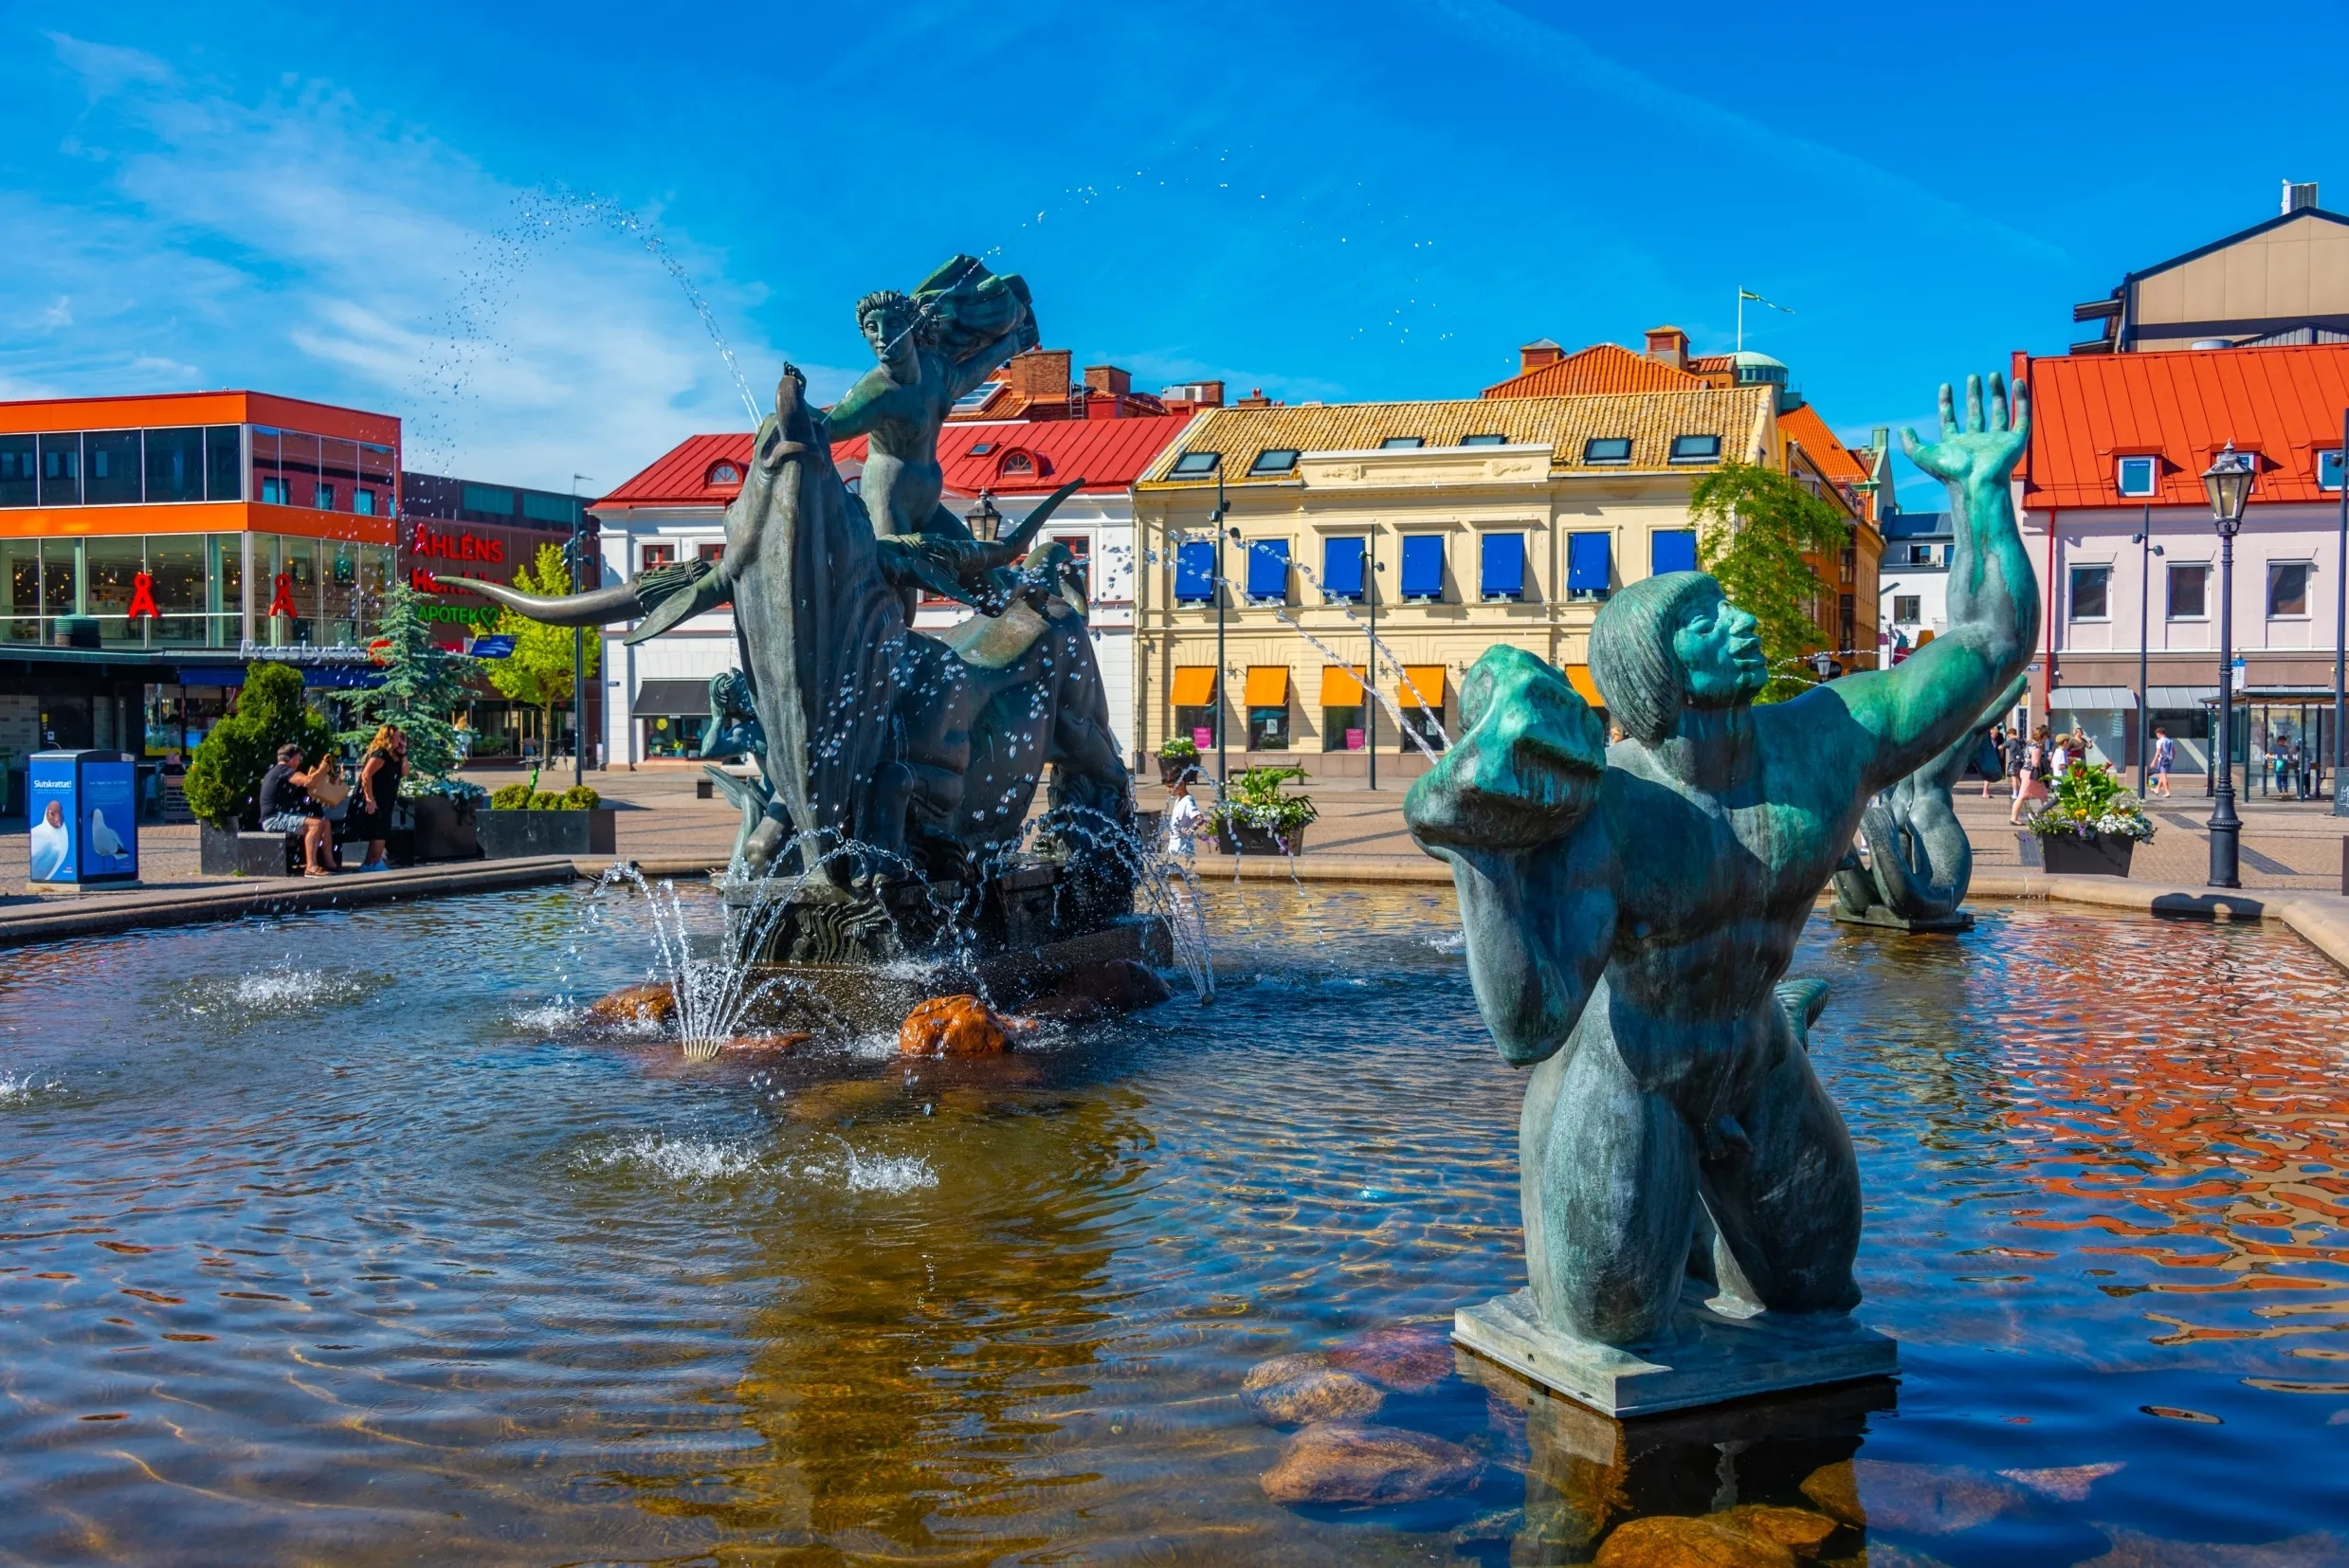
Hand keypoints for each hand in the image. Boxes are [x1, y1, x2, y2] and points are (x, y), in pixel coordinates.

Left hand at [1901, 373, 2027, 489]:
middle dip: (1973, 395)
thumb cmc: (1951, 471)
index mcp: (1956, 445)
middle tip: (1973, 377)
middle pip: (1976, 414)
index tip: (1945, 386)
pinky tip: (2017, 382)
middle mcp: (1977, 442)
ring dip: (1997, 393)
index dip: (1946, 403)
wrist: (1977, 482)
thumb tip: (1901, 429)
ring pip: (1999, 412)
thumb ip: (1911, 444)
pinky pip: (2021, 416)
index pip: (1950, 420)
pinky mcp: (2015, 441)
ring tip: (1993, 374)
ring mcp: (1997, 441)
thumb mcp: (1923, 456)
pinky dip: (2021, 399)